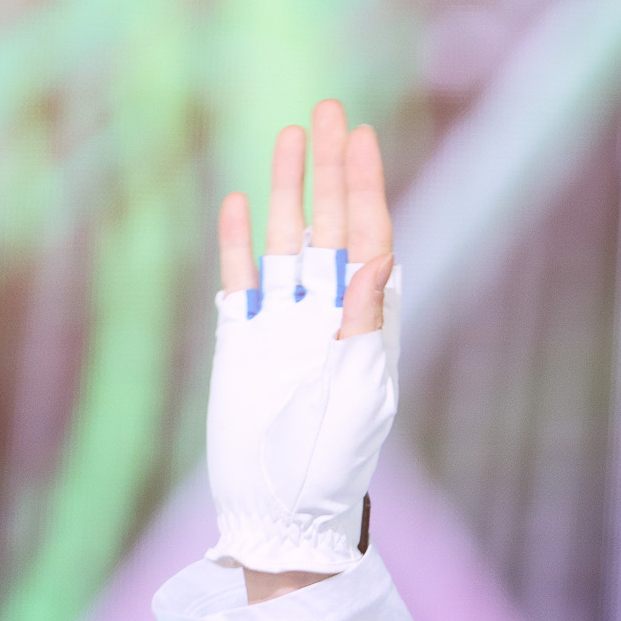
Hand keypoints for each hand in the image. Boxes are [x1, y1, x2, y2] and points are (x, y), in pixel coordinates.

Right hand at [204, 100, 399, 595]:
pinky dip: (241, 242)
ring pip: (286, 239)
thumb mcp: (357, 392)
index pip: (368, 237)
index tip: (361, 138)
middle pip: (330, 223)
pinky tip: (242, 202)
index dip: (365, 187)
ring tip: (290, 135)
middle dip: (331, 168)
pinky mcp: (242, 342)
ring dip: (290, 189)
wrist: (280, 510)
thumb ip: (365, 321)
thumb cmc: (331, 462)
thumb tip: (379, 258)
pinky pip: (241, 280)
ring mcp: (282, 323)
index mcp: (365, 322)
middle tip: (330, 110)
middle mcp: (326, 313)